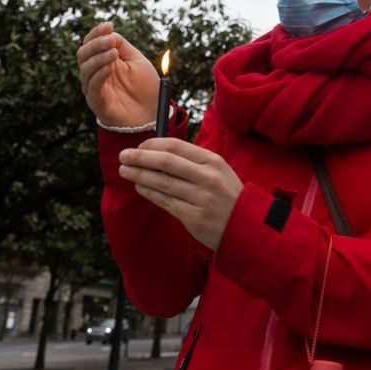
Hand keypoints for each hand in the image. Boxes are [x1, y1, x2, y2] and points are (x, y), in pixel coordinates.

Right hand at [77, 21, 158, 125]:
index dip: (96, 33)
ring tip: (113, 52)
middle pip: (83, 54)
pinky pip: (92, 86)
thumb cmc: (145, 86)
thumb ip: (123, 46)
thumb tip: (110, 32)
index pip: (91, 43)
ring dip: (99, 57)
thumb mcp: (136, 60)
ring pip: (86, 69)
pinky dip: (100, 74)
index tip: (108, 25)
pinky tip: (110, 67)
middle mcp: (95, 72)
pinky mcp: (97, 102)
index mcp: (103, 61)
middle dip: (96, 44)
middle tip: (111, 40)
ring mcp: (94, 87)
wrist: (152, 112)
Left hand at [117, 138, 243, 250]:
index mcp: (213, 161)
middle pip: (166, 162)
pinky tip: (139, 187)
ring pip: (162, 182)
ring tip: (125, 171)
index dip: (153, 144)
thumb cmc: (228, 195)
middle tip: (123, 156)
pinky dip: (149, 193)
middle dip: (140, 157)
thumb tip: (158, 152)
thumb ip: (193, 161)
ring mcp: (201, 198)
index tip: (139, 146)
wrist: (247, 225)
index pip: (176, 146)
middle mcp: (207, 177)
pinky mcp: (194, 217)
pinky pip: (165, 201)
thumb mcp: (219, 171)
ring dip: (139, 175)